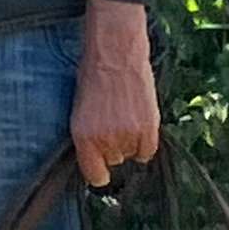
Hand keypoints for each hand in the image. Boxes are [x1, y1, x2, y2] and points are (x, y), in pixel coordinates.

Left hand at [70, 0, 159, 188]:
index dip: (99, 171)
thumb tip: (96, 159)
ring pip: (131, 155)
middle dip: (113, 147)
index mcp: (84, 138)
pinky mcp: (148, 128)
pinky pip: (148, 151)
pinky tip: (139, 122)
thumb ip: (87, 138)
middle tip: (113, 121)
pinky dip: (145, 141)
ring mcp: (128, 135)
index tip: (101, 165)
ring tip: (126, 115)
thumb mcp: (80, 111)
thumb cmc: (93, 76)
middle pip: (115, 162)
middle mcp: (105, 141)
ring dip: (130, 141)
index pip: (95, 177)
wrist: (115, 52)